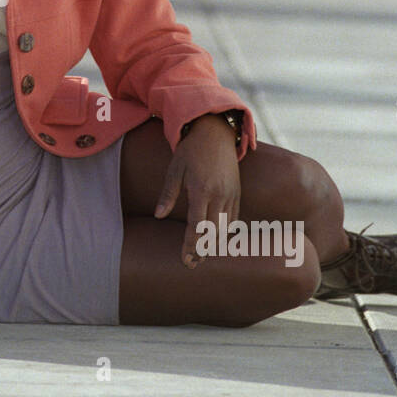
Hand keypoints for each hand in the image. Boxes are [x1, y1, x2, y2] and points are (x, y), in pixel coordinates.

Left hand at [153, 115, 240, 268]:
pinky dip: (226, 232)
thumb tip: (159, 215)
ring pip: (225, 228)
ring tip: (202, 255)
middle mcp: (220, 195)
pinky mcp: (237, 193)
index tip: (185, 260)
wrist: (215, 133)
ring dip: (214, 244)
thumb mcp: (174, 170)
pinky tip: (216, 240)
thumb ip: (168, 194)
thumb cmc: (190, 151)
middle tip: (192, 263)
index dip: (191, 245)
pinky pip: (234, 218)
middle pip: (213, 232)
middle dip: (203, 250)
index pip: (197, 226)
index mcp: (202, 190)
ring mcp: (231, 195)